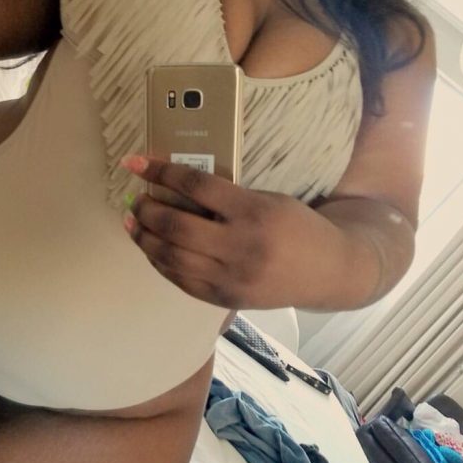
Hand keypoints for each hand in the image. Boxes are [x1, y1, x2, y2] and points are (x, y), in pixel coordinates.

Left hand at [120, 155, 294, 309]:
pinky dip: (159, 262)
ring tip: (133, 222)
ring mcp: (231, 277)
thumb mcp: (268, 200)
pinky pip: (180, 280)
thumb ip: (227, 197)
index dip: (160, 172)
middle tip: (136, 198)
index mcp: (253, 212)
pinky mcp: (225, 299)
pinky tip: (151, 248)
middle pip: (176, 225)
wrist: (329, 271)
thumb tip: (174, 188)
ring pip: (171, 257)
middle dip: (146, 209)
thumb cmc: (296, 227)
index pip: (195, 186)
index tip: (135, 163)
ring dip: (144, 237)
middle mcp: (240, 246)